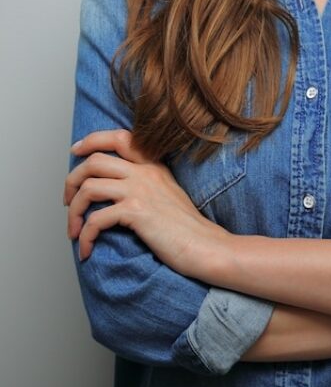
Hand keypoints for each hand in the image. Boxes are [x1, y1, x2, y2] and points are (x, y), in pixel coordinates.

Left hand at [64, 129, 230, 279]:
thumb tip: (114, 189)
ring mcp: (141, 190)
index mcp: (153, 165)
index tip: (76, 152)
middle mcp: (146, 172)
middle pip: (94, 161)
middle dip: (72, 181)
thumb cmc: (186, 228)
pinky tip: (86, 250)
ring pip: (89, 187)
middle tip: (68, 202)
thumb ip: (146, 183)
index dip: (92, 141)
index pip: (119, 137)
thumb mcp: (167, 194)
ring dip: (73, 212)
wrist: (205, 246)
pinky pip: (95, 219)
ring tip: (74, 231)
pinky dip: (85, 237)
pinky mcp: (137, 212)